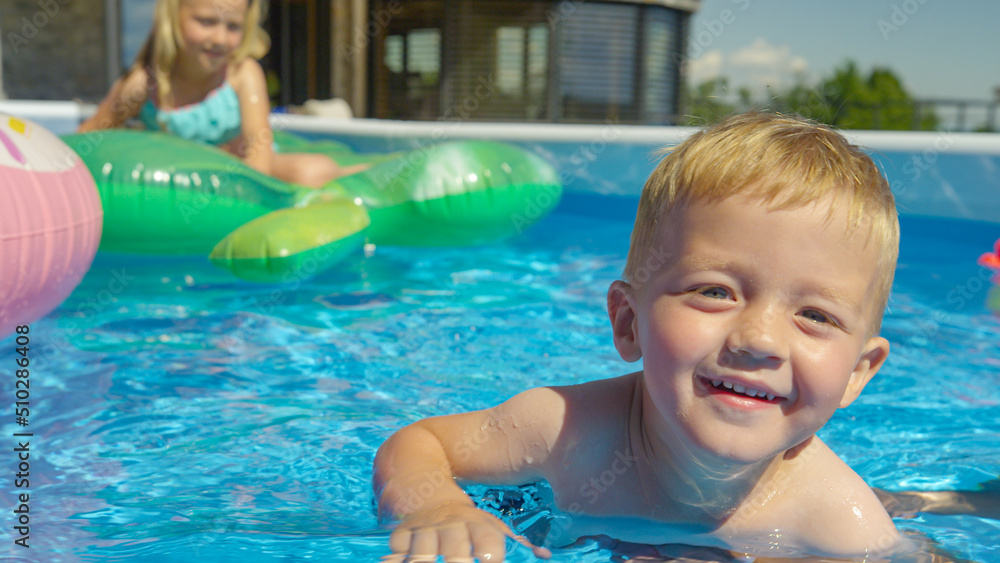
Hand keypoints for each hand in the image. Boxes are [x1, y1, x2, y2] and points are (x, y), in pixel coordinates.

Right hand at [383, 501, 551, 561]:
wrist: (428, 491)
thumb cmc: (468, 521)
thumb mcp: (493, 526)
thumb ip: (518, 544)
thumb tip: (545, 556)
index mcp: (478, 526)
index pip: (487, 539)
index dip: (491, 553)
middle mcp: (452, 527)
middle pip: (453, 544)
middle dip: (456, 560)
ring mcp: (426, 529)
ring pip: (422, 546)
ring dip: (422, 561)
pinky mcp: (402, 533)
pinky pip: (396, 546)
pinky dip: (394, 558)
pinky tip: (392, 562)